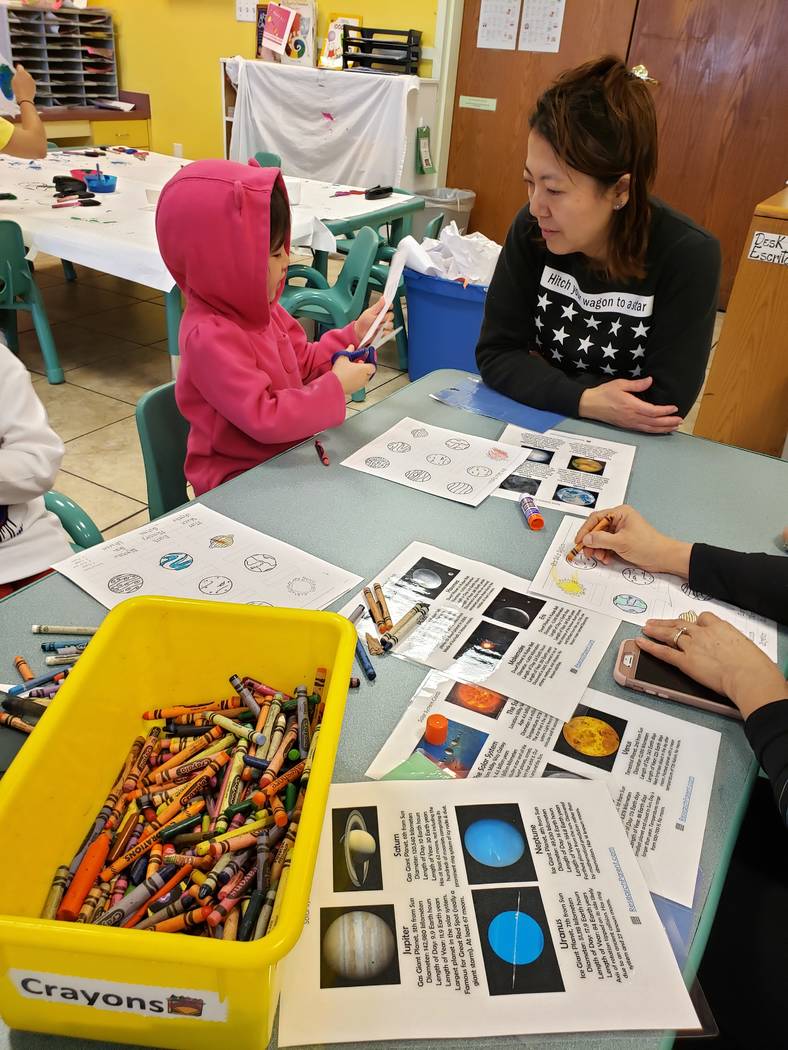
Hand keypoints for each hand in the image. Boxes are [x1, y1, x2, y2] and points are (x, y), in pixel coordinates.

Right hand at [11, 64, 35, 103]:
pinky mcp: (35, 85)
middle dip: (22, 75)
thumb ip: (16, 75)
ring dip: (25, 80)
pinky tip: (25, 89)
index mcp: (22, 72)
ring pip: (28, 78)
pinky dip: (28, 85)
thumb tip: (17, 74)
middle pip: (24, 72)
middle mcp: (28, 75)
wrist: (25, 98)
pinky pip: (30, 83)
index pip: (19, 66)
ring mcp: (32, 80)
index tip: (16, 71)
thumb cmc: (18, 90)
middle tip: (18, 80)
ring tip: (21, 86)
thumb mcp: (13, 80)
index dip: (17, 69)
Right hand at [332, 350, 375, 395]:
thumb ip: (349, 351)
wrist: (334, 385)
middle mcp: (364, 378)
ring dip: (360, 373)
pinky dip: (356, 380)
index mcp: (364, 369)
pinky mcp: (355, 390)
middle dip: (364, 367)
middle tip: (358, 363)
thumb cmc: (340, 373)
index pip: (373, 366)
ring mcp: (360, 385)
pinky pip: (359, 383)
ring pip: (364, 378)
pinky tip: (349, 376)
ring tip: (352, 370)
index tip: (366, 357)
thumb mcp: (343, 357)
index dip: (370, 361)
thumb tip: (351, 347)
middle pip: (369, 372)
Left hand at [354, 297, 392, 346]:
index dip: (390, 306)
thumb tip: (383, 298)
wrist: (359, 333)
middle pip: (391, 315)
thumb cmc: (363, 322)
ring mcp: (385, 326)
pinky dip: (385, 332)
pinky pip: (389, 332)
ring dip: (385, 325)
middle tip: (380, 319)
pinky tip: (380, 332)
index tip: (389, 306)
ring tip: (378, 326)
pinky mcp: (385, 333)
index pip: (389, 306)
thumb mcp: (370, 312)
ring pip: (391, 324)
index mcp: (380, 311)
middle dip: (386, 317)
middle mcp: (384, 318)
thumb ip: (378, 306)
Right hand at [574, 505, 691, 574]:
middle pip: (597, 529)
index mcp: (620, 513)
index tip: (578, 541)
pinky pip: (607, 546)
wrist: (663, 558)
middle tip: (587, 552)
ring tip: (600, 557)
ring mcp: (621, 531)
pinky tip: (607, 559)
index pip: (596, 518)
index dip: (585, 530)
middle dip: (591, 542)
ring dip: (598, 549)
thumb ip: (601, 540)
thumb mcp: (621, 542)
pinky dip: (605, 553)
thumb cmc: (647, 545)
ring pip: (601, 539)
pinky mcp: (622, 542)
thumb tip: (586, 539)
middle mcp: (619, 520)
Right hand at [579, 377, 682, 433]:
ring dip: (663, 428)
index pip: (652, 411)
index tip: (674, 408)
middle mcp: (631, 417)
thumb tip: (650, 381)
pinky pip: (643, 430)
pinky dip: (654, 431)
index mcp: (631, 406)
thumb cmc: (603, 393)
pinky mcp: (626, 426)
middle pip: (654, 422)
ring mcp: (629, 423)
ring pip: (650, 429)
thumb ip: (636, 384)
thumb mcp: (620, 384)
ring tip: (674, 427)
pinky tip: (660, 430)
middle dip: (668, 422)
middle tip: (680, 420)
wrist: (589, 405)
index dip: (665, 411)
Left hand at [636, 613, 787, 718]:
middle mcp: (704, 633)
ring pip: (669, 634)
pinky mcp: (685, 661)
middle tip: (657, 621)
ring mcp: (692, 646)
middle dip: (667, 622)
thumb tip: (736, 653)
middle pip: (681, 623)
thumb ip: (734, 647)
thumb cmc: (754, 666)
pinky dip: (650, 646)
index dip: (695, 621)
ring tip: (646, 628)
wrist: (748, 676)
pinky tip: (641, 642)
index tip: (691, 622)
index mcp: (721, 627)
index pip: (703, 618)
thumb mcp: (747, 648)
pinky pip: (663, 651)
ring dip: (656, 630)